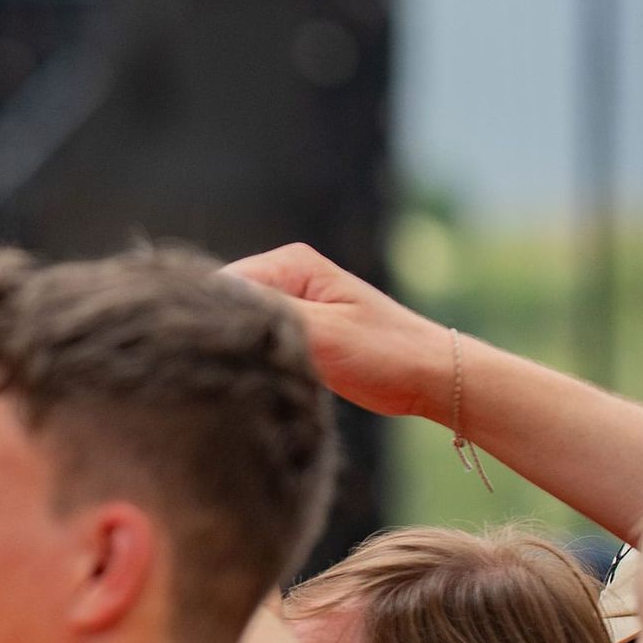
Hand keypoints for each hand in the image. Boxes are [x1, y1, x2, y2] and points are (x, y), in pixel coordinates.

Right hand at [221, 243, 450, 421]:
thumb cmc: (386, 352)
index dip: (213, 318)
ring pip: (241, 327)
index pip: (224, 284)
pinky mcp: (296, 332)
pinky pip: (258, 342)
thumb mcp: (322, 332)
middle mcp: (284, 277)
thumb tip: (212, 308)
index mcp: (289, 263)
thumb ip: (267, 314)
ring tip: (253, 376)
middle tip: (237, 371)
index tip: (217, 354)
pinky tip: (260, 379)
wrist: (431, 377)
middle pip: (227, 305)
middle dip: (228, 336)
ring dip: (242, 351)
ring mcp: (289, 305)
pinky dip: (255, 360)